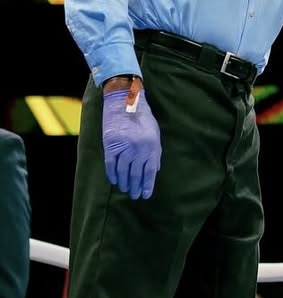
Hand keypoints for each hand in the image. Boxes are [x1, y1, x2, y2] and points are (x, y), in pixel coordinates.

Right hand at [101, 80, 160, 199]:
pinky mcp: (111, 145)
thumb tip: (154, 170)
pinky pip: (111, 165)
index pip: (150, 171)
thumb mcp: (155, 133)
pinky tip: (115, 181)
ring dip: (124, 183)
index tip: (146, 194)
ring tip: (126, 190)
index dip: (148, 185)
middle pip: (136, 173)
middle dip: (136, 187)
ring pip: (123, 171)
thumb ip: (155, 152)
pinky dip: (112, 175)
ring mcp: (124, 147)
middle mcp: (138, 148)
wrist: (124, 101)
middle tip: (135, 195)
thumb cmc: (142, 117)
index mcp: (151, 146)